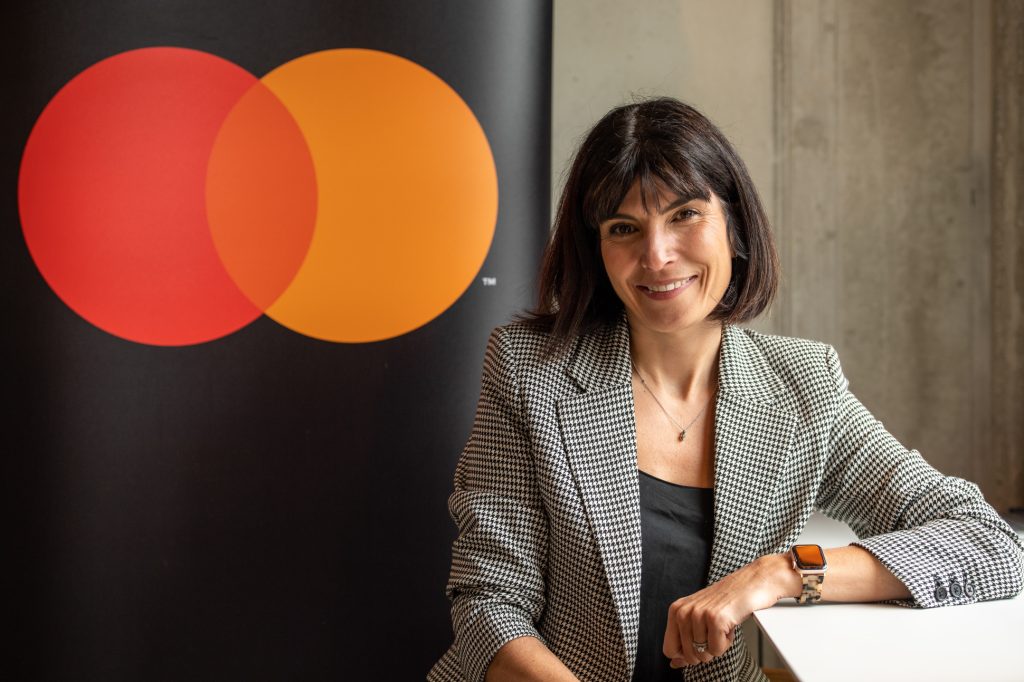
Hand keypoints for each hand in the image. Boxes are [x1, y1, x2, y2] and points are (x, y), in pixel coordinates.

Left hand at [663, 554, 796, 667]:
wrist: (752, 582)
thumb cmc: (727, 601)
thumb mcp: (700, 619)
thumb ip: (685, 641)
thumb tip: (674, 664)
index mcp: (675, 610)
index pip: (669, 650)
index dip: (686, 654)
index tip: (701, 642)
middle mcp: (683, 611)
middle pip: (688, 656)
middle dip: (705, 651)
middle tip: (715, 630)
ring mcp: (698, 614)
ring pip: (703, 655)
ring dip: (718, 645)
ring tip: (723, 624)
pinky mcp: (715, 619)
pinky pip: (716, 650)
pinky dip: (727, 643)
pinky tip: (729, 624)